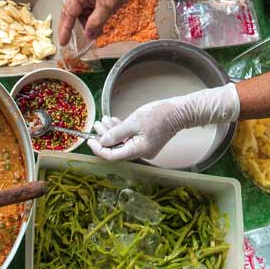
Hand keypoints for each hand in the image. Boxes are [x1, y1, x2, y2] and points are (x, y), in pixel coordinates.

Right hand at [59, 0, 145, 44]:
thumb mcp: (108, 6)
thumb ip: (96, 22)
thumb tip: (88, 34)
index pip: (69, 13)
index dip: (65, 29)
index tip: (63, 41)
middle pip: (71, 13)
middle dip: (72, 27)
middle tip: (69, 42)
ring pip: (81, 14)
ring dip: (86, 24)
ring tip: (96, 32)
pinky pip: (88, 11)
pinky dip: (92, 20)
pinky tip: (99, 26)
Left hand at [87, 85, 239, 161]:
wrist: (179, 111)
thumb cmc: (159, 115)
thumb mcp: (134, 122)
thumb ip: (116, 133)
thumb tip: (102, 142)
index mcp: (138, 151)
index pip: (113, 156)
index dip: (99, 149)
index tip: (90, 140)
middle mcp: (140, 152)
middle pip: (116, 149)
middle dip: (104, 137)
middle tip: (96, 125)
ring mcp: (143, 147)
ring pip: (122, 142)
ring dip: (111, 132)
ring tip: (103, 120)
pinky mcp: (145, 140)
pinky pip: (129, 138)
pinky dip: (120, 130)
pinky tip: (114, 121)